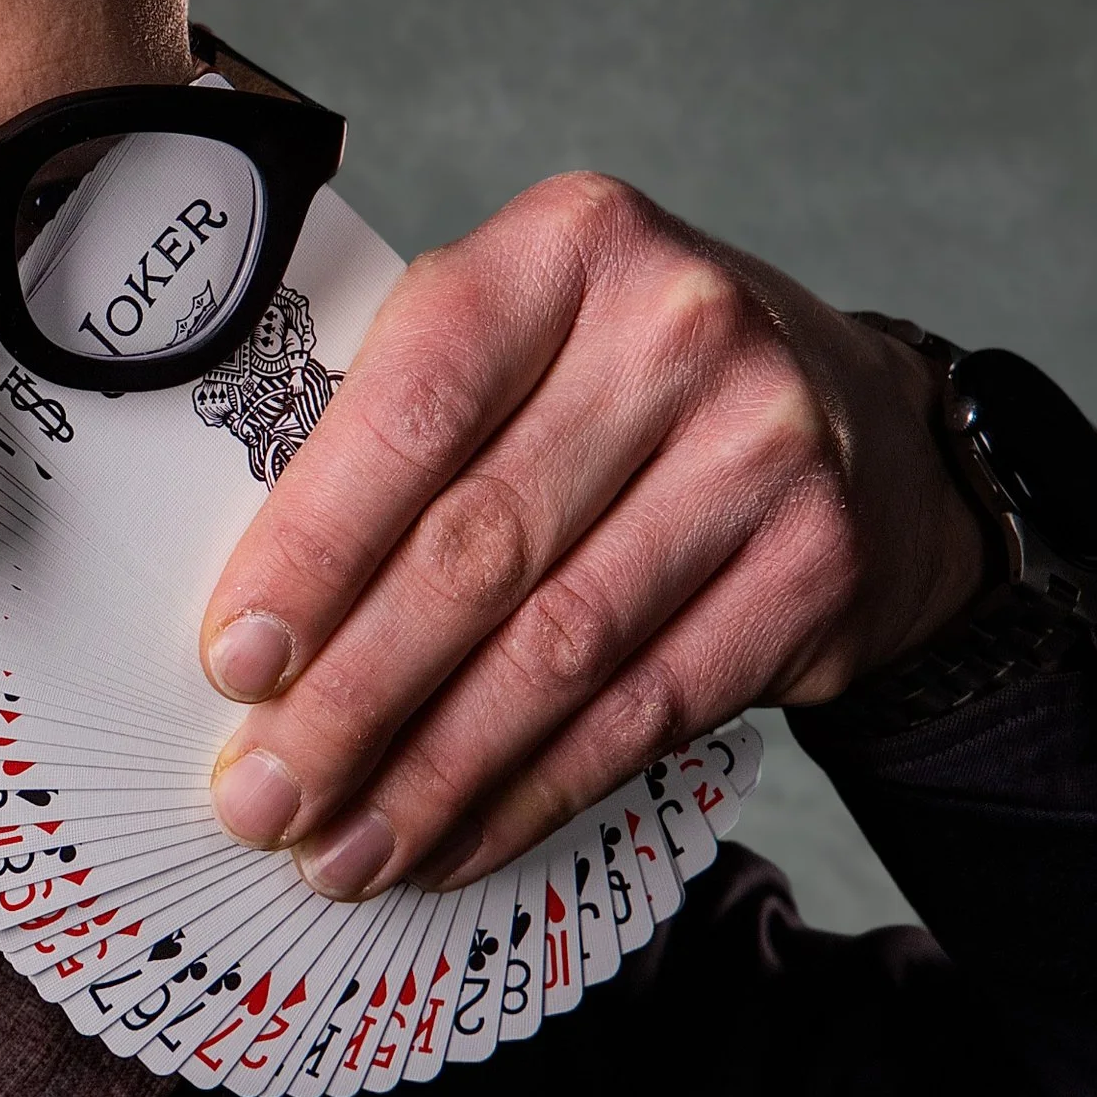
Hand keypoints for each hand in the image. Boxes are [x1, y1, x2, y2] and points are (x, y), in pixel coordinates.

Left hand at [198, 172, 990, 898]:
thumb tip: (255, 629)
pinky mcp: (815, 571)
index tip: (233, 662)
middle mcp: (676, 331)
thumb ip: (396, 435)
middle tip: (263, 795)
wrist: (863, 423)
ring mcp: (762, 451)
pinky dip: (530, 794)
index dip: (314, 549)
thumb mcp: (520, 343)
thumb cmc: (625, 384)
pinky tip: (450, 842)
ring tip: (338, 849)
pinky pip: (642, 714)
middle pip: (479, 546)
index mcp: (565, 246)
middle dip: (352, 695)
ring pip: (557, 650)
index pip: (414, 407)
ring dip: (431, 773)